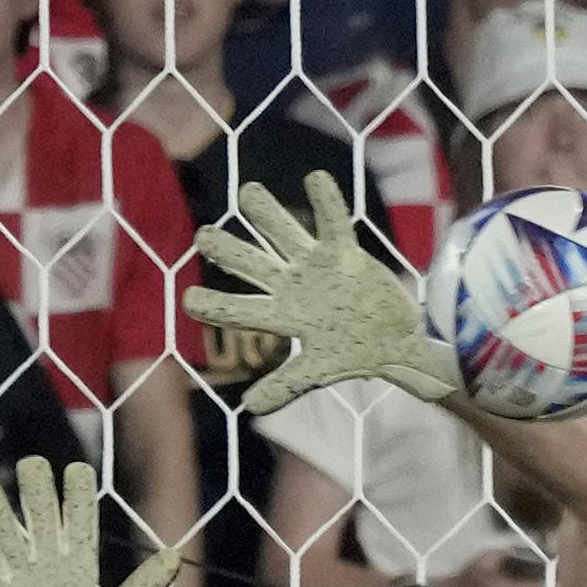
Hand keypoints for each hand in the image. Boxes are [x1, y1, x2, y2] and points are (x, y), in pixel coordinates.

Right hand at [0, 457, 187, 586]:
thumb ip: (146, 583)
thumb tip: (176, 554)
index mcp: (81, 563)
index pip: (78, 519)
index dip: (77, 494)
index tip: (76, 468)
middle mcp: (50, 565)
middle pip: (40, 518)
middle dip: (36, 491)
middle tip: (32, 463)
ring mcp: (25, 582)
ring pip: (7, 539)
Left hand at [186, 172, 460, 413]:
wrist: (396, 342)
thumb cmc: (356, 356)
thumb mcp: (319, 372)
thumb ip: (286, 385)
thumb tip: (251, 407)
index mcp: (283, 317)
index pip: (240, 310)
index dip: (214, 306)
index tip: (189, 301)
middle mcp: (291, 287)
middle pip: (252, 265)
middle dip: (228, 250)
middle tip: (203, 236)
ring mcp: (315, 268)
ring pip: (283, 234)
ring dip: (267, 214)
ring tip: (248, 193)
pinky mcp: (344, 253)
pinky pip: (333, 223)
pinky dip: (327, 201)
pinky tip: (315, 179)